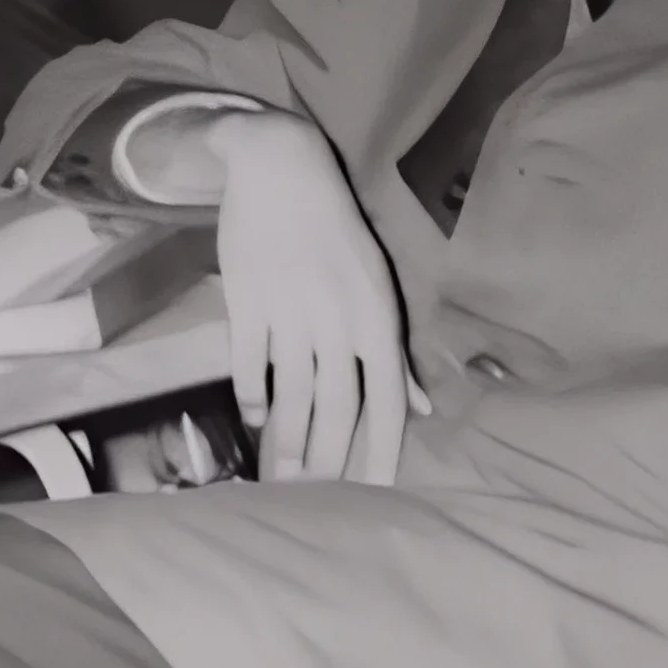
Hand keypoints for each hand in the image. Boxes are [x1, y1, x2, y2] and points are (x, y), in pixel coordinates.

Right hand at [204, 112, 417, 485]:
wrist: (282, 170)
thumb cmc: (337, 232)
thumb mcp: (378, 286)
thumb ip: (394, 353)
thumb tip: (419, 407)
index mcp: (377, 318)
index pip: (386, 401)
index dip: (381, 451)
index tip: (374, 493)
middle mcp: (337, 321)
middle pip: (335, 404)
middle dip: (327, 457)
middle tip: (315, 497)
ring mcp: (289, 312)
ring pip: (290, 390)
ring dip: (285, 437)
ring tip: (279, 475)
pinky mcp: (248, 300)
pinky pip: (249, 360)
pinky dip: (251, 393)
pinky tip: (253, 418)